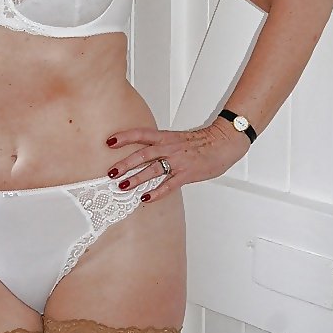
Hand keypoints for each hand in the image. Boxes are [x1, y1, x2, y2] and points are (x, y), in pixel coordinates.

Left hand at [106, 116, 249, 201]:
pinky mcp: (187, 173)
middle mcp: (169, 147)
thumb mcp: (177, 139)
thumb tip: (145, 155)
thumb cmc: (201, 141)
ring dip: (137, 178)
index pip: (140, 134)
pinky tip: (146, 198)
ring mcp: (178, 161)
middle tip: (111, 172)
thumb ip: (161, 146)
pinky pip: (169, 184)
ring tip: (123, 186)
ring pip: (153, 169)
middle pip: (142, 154)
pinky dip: (157, 192)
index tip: (109, 142)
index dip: (124, 137)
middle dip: (125, 163)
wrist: (223, 141)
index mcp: (165, 137)